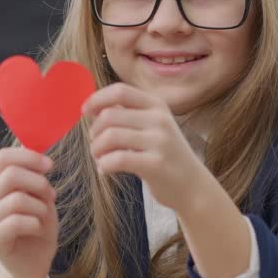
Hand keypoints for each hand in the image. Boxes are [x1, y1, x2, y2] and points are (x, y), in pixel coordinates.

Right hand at [0, 147, 58, 277]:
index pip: (4, 157)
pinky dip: (36, 224)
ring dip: (40, 207)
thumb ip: (35, 176)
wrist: (34, 263)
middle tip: (52, 195)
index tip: (50, 166)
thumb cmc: (38, 227)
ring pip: (17, 199)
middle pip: (11, 175)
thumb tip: (34, 149)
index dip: (29, 157)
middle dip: (39, 183)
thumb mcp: (41, 197)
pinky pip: (16, 221)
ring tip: (44, 217)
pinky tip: (38, 230)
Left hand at [83, 83, 209, 213]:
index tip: (84, 112)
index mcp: (157, 105)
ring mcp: (159, 141)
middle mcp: (160, 119)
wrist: (192, 186)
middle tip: (96, 146)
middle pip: (109, 115)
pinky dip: (104, 165)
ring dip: (96, 149)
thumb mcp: (153, 127)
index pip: (120, 91)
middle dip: (94, 132)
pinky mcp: (155, 164)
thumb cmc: (165, 156)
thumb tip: (93, 107)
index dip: (96, 99)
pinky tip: (105, 170)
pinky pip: (117, 159)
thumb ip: (128, 114)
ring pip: (110, 136)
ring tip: (100, 159)